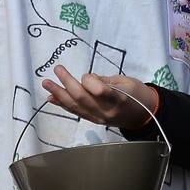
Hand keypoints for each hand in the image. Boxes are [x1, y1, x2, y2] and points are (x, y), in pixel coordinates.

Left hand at [42, 67, 158, 130]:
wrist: (143, 116)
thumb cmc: (137, 93)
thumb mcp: (127, 81)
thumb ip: (105, 81)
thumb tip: (85, 79)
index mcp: (120, 99)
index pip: (103, 92)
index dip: (91, 83)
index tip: (86, 74)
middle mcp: (107, 111)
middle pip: (84, 99)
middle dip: (68, 83)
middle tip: (57, 69)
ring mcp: (99, 118)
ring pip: (76, 107)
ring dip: (59, 94)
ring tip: (46, 83)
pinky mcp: (94, 120)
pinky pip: (76, 112)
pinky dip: (62, 104)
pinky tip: (51, 97)